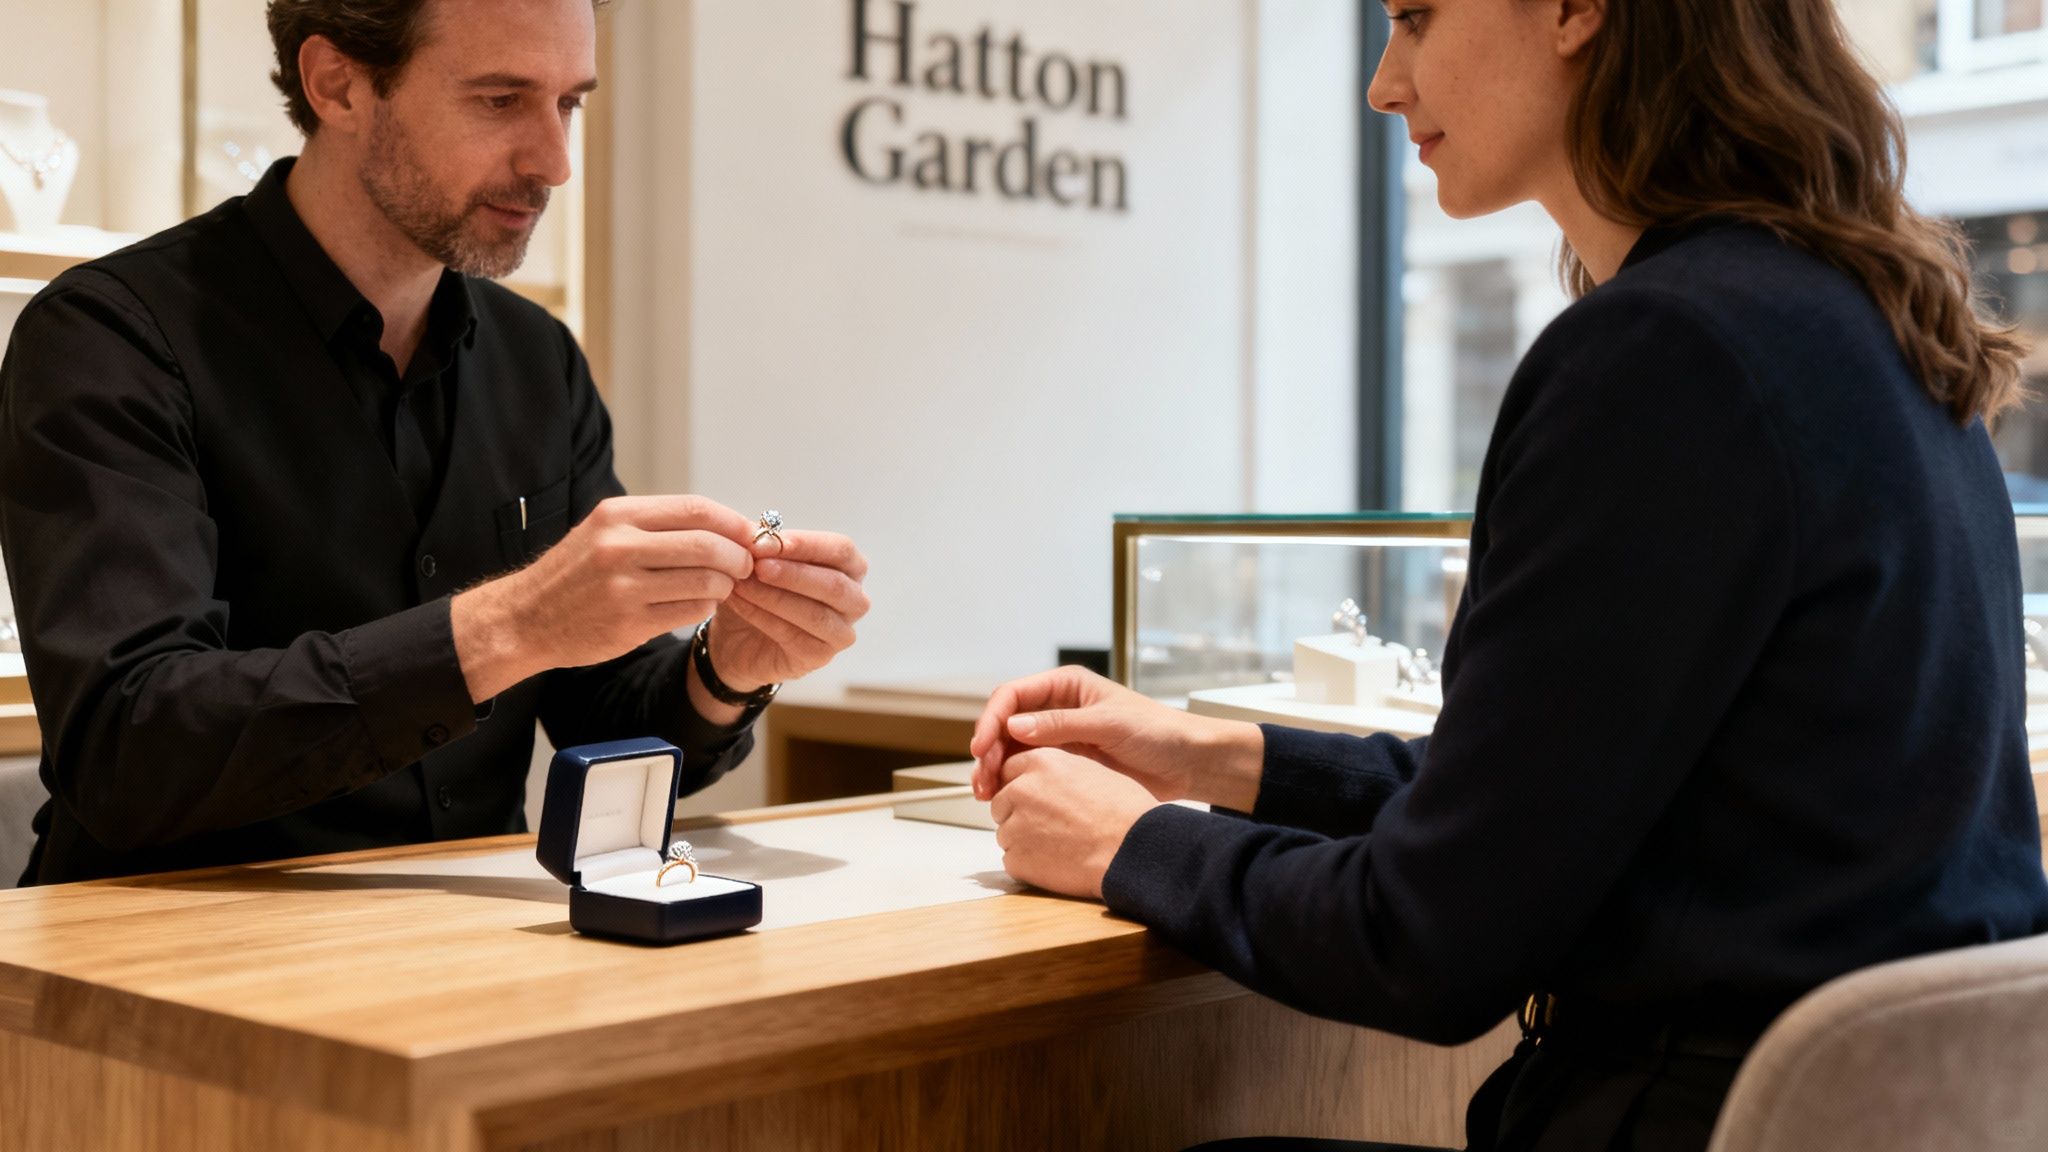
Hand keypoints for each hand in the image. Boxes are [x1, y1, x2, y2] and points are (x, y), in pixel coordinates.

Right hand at [452, 495, 755, 701]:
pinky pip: (690, 611)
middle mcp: (620, 546)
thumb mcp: (606, 531)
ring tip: (719, 587)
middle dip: (738, 557)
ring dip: (723, 586)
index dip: (733, 522)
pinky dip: (705, 607)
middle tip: (746, 566)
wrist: (525, 618)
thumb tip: (726, 525)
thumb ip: (658, 526)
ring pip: (705, 581)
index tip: (752, 534)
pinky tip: (697, 604)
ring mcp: (624, 587)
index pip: (696, 509)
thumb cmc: (576, 573)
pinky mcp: (629, 623)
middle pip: (708, 545)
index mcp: (618, 515)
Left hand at [708, 529, 870, 690]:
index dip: (807, 544)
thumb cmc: (758, 591)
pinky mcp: (820, 656)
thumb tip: (760, 532)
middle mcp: (854, 600)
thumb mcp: (759, 561)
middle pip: (834, 584)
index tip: (766, 541)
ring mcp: (841, 632)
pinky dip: (763, 617)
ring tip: (741, 584)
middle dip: (792, 572)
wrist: (736, 637)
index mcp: (849, 568)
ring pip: (816, 614)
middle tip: (756, 565)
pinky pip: (794, 635)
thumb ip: (765, 546)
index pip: (841, 550)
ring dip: (774, 596)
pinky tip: (739, 603)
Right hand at [969, 666, 1264, 810]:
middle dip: (988, 748)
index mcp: (1065, 687)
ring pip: (1011, 750)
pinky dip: (1012, 782)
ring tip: (986, 794)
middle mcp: (1055, 709)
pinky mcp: (1065, 764)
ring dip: (995, 769)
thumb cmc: (1157, 732)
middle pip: (1005, 724)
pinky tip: (1004, 798)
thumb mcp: (1109, 723)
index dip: (992, 719)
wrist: (1187, 763)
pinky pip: (1028, 770)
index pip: (1013, 696)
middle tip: (982, 778)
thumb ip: (1061, 724)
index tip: (982, 746)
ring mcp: (1059, 738)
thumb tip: (1014, 727)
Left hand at [989, 748, 1158, 899]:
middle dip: (1019, 813)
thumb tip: (1044, 778)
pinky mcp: (1016, 859)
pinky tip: (1056, 862)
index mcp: (1041, 762)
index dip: (1024, 786)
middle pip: (1002, 802)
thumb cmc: (1125, 812)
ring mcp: (1015, 826)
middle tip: (1051, 826)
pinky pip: (1012, 860)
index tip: (1037, 798)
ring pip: (1005, 832)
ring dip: (1023, 839)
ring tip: (1059, 845)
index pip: (1009, 770)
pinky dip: (1028, 864)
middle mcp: (1021, 790)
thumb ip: (1057, 770)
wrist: (1133, 850)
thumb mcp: (1092, 770)